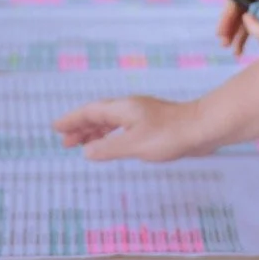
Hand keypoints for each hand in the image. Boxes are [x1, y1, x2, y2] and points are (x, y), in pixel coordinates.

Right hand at [53, 96, 207, 161]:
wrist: (202, 128)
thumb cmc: (169, 135)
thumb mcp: (134, 145)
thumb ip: (108, 148)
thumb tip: (86, 151)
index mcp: (122, 108)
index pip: (90, 111)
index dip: (72, 119)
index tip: (56, 127)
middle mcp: (130, 108)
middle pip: (99, 114)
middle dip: (81, 127)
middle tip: (65, 142)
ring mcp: (142, 115)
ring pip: (111, 120)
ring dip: (95, 131)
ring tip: (83, 145)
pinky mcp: (152, 124)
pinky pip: (122, 127)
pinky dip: (110, 135)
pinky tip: (112, 144)